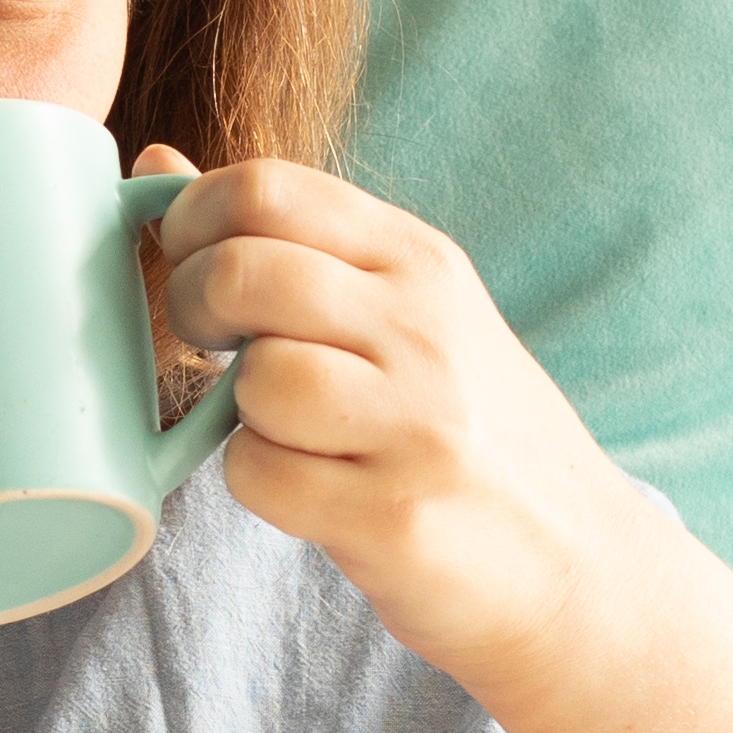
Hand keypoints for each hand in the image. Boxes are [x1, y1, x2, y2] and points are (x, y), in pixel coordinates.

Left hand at [136, 149, 688, 713]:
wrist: (576, 566)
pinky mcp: (394, 513)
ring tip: (287, 428)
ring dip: (239, 412)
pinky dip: (260, 484)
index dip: (195, 221)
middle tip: (216, 348)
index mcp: (417, 261)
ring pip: (255, 379)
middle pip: (242, 272)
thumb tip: (156, 166)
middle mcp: (422, 327)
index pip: (267, 187)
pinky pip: (260, 475)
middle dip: (194, 308)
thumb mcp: (402, 313)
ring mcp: (416, 421)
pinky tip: (310, 487)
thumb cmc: (464, 432)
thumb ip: (287, 242)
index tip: (194, 262)